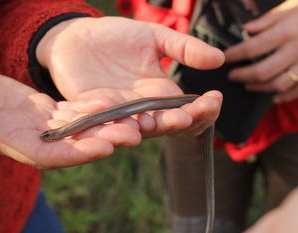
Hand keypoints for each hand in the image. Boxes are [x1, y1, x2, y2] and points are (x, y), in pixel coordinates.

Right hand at [0, 68, 141, 168]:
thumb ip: (3, 132)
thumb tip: (38, 137)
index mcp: (14, 146)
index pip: (53, 155)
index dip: (80, 153)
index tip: (106, 148)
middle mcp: (34, 140)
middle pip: (75, 142)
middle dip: (105, 138)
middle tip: (134, 135)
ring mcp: (41, 125)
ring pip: (79, 126)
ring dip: (106, 124)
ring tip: (132, 120)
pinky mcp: (46, 112)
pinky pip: (72, 111)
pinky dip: (90, 107)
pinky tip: (109, 103)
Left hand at [36, 16, 223, 136]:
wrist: (77, 37)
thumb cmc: (118, 38)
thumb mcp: (155, 37)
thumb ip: (185, 49)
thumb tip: (220, 59)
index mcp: (163, 94)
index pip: (190, 112)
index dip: (205, 110)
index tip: (214, 97)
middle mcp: (145, 109)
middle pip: (169, 126)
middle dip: (182, 122)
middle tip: (188, 115)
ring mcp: (119, 113)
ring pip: (138, 129)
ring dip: (147, 128)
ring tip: (154, 121)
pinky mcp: (91, 112)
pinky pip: (102, 121)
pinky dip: (109, 120)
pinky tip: (116, 113)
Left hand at [225, 0, 297, 102]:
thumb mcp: (290, 7)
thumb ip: (267, 21)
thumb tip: (246, 30)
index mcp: (287, 31)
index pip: (253, 48)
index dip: (236, 54)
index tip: (226, 58)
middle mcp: (296, 50)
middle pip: (263, 71)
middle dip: (244, 75)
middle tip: (233, 76)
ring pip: (279, 84)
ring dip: (260, 87)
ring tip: (249, 85)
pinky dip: (285, 96)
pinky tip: (274, 97)